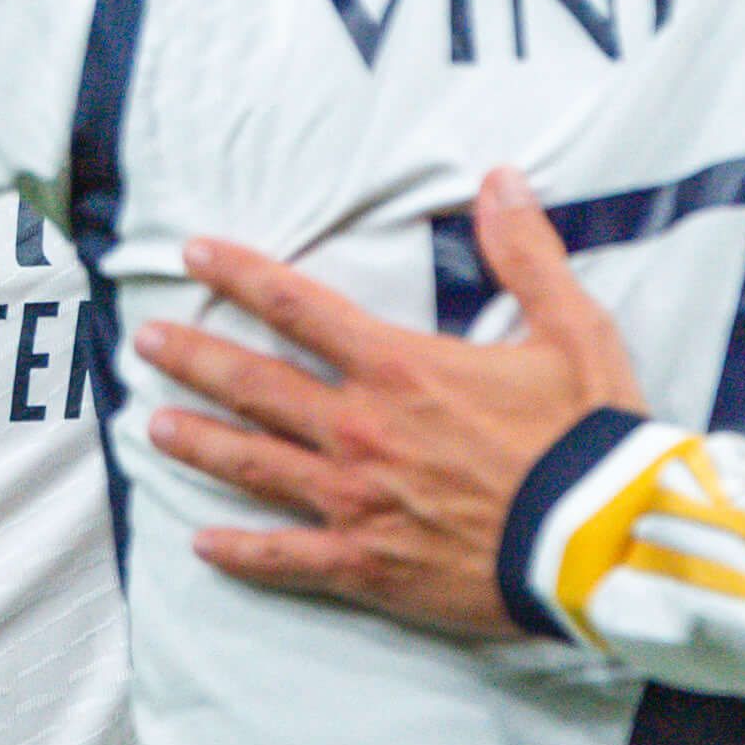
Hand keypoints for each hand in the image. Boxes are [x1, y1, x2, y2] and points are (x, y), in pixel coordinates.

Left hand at [138, 170, 646, 638]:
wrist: (600, 542)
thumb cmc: (587, 436)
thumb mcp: (570, 329)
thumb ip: (526, 252)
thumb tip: (500, 179)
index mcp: (400, 368)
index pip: (298, 307)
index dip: (240, 275)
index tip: (192, 253)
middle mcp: (361, 429)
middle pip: (254, 383)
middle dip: (194, 358)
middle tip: (145, 344)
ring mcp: (356, 500)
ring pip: (254, 465)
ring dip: (199, 443)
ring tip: (152, 428)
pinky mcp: (367, 565)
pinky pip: (286, 559)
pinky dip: (240, 554)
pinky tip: (201, 545)